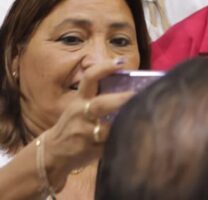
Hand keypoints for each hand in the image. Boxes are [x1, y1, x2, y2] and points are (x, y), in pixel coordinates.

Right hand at [43, 59, 133, 188]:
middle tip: (138, 94)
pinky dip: (123, 141)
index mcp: (80, 100)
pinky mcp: (90, 151)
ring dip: (125, 124)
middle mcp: (81, 114)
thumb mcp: (80, 106)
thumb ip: (100, 96)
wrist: (53, 153)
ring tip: (145, 117)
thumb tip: (135, 84)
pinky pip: (110, 145)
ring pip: (107, 129)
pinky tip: (137, 138)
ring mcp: (84, 134)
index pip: (89, 79)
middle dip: (120, 99)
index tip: (120, 62)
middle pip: (100, 105)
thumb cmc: (74, 124)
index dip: (103, 68)